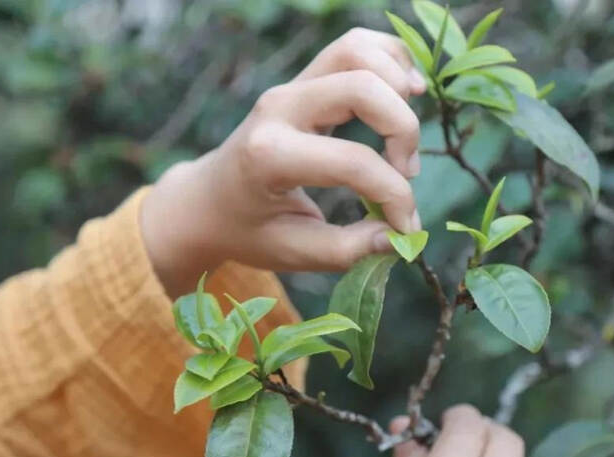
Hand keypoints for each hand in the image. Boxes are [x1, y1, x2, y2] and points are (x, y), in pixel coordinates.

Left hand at [141, 28, 426, 296]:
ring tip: (406, 132)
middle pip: (362, 87)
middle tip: (406, 171)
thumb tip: (399, 237)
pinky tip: (406, 94)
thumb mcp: (294, 253)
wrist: (207, 202)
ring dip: (398, 84)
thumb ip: (348, 250)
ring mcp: (290, 87)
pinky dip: (389, 60)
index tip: (405, 226)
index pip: (354, 162)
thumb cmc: (248, 231)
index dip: (395, 196)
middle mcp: (279, 109)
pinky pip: (353, 46)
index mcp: (269, 156)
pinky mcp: (303, 80)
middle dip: (403, 129)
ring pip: (357, 51)